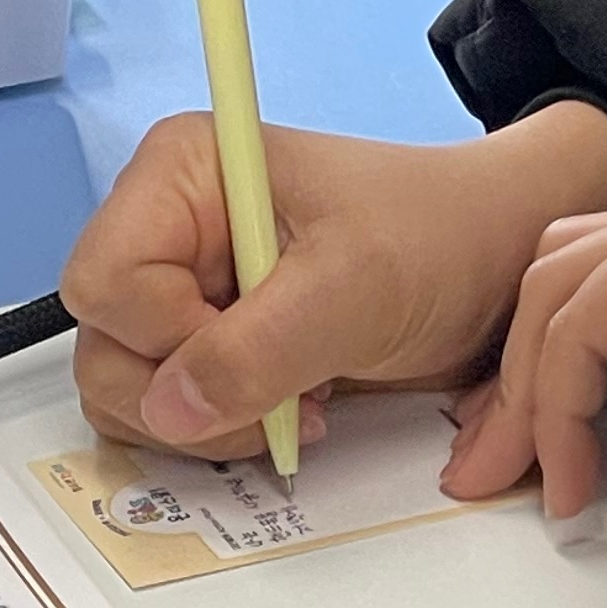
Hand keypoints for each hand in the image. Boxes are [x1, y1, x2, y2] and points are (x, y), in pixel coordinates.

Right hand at [63, 104, 606, 460]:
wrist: (502, 259)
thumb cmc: (439, 236)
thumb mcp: (354, 287)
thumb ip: (256, 349)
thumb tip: (168, 408)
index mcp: (179, 176)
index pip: (104, 285)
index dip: (168, 338)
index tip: (256, 348)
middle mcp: (167, 231)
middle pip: (104, 347)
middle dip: (187, 395)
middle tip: (285, 399)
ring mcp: (188, 294)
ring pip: (130, 393)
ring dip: (209, 423)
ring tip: (302, 402)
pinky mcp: (216, 346)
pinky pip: (175, 413)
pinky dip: (226, 431)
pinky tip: (300, 408)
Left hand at [444, 186, 606, 517]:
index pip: (597, 291)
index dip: (545, 377)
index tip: (525, 467)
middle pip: (559, 276)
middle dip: (509, 380)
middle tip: (481, 474)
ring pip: (557, 290)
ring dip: (523, 396)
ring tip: (513, 486)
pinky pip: (584, 321)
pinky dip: (559, 406)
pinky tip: (569, 481)